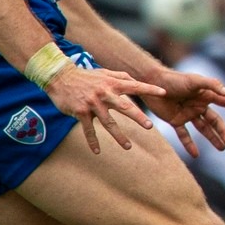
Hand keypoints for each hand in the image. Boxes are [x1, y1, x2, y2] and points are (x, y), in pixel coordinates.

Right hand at [44, 64, 165, 154]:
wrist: (59, 77)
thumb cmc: (85, 76)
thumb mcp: (104, 72)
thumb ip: (121, 76)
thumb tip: (135, 80)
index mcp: (112, 83)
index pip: (135, 86)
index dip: (149, 89)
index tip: (164, 93)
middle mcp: (104, 94)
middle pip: (124, 107)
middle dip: (138, 117)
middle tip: (149, 127)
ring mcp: (93, 104)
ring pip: (108, 123)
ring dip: (119, 136)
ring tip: (128, 147)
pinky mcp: (81, 112)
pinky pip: (88, 130)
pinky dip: (92, 141)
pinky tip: (97, 152)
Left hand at [139, 67, 224, 156]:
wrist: (151, 82)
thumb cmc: (174, 79)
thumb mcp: (195, 81)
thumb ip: (212, 85)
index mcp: (206, 95)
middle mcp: (199, 105)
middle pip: (215, 121)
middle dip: (223, 132)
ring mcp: (188, 113)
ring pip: (203, 129)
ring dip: (212, 139)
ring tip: (222, 148)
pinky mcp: (175, 120)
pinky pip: (184, 135)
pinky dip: (189, 145)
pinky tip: (195, 155)